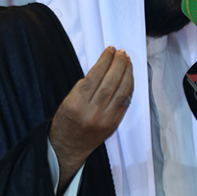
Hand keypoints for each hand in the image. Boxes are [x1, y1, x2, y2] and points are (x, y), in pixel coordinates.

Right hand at [49, 47, 132, 193]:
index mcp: (77, 103)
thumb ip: (86, 85)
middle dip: (119, 64)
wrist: (69, 146)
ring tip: (127, 61)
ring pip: (122, 91)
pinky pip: (126, 101)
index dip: (105, 60)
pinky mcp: (115, 123)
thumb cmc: (67, 120)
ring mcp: (106, 119)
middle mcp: (93, 112)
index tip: (109, 50)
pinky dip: (129, 87)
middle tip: (121, 53)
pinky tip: (129, 77)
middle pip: (111, 82)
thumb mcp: (69, 99)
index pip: (96, 76)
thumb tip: (105, 67)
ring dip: (127, 73)